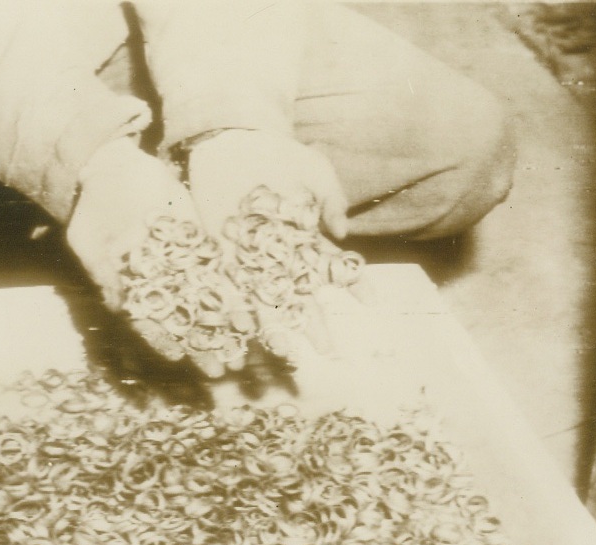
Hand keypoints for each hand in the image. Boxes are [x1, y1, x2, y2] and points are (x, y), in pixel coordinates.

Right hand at [67, 139, 243, 375]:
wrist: (110, 167)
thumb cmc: (92, 207)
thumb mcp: (87, 240)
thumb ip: (103, 273)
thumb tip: (116, 305)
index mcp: (132, 288)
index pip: (149, 321)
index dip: (164, 340)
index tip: (180, 358)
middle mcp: (158, 281)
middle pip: (184, 318)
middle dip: (203, 344)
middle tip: (223, 370)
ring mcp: (180, 263)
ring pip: (206, 300)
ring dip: (225, 324)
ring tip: (244, 345)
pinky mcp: (197, 242)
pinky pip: (218, 271)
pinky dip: (233, 292)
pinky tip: (250, 313)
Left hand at [188, 130, 349, 357]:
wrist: (230, 142)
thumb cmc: (277, 154)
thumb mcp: (313, 170)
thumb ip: (330, 197)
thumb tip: (341, 232)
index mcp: (307, 241)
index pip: (335, 269)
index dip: (355, 285)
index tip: (372, 303)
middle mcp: (282, 258)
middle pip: (302, 299)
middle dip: (315, 326)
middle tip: (330, 352)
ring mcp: (253, 261)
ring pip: (268, 302)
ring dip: (277, 329)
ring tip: (286, 352)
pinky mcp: (223, 258)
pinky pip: (230, 289)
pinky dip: (236, 310)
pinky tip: (244, 330)